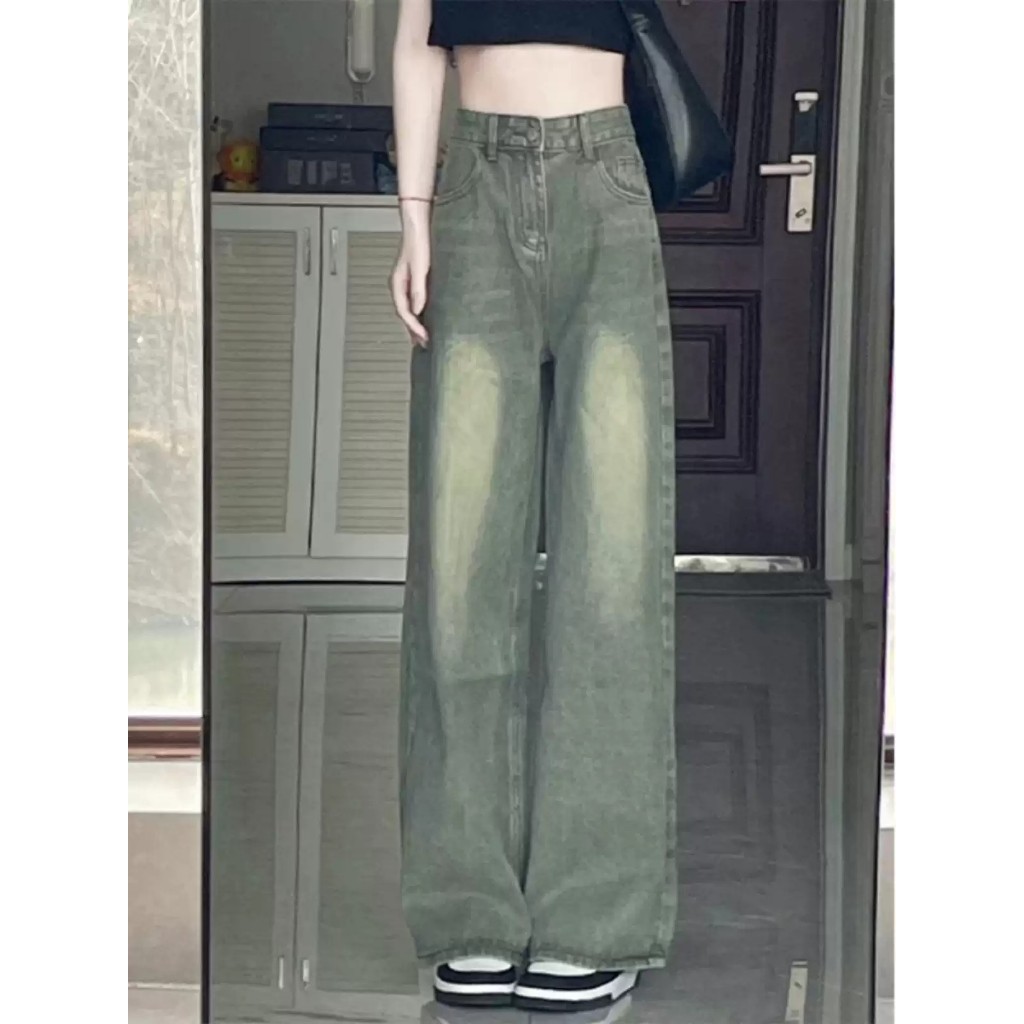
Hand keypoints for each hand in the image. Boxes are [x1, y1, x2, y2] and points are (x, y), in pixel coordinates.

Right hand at [390, 209, 430, 347]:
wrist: (419, 224)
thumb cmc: (417, 241)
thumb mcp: (420, 266)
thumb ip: (419, 288)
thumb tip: (419, 309)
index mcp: (398, 284)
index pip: (404, 312)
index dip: (414, 327)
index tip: (424, 338)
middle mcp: (400, 285)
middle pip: (405, 314)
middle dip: (413, 331)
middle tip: (424, 345)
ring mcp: (407, 283)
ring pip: (409, 309)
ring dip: (415, 324)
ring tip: (424, 338)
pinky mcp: (415, 280)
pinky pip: (415, 302)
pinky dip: (420, 313)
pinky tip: (427, 317)